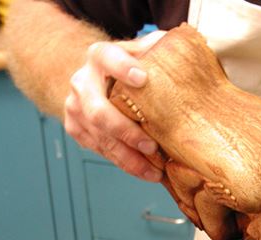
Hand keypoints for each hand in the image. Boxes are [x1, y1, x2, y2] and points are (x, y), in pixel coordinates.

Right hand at [64, 31, 165, 180]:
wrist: (95, 77)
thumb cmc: (128, 66)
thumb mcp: (142, 50)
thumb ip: (158, 48)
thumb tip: (184, 51)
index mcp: (100, 57)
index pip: (107, 58)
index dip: (122, 68)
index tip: (142, 78)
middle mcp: (83, 82)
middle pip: (99, 112)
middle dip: (127, 133)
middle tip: (152, 147)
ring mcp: (76, 107)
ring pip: (101, 138)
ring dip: (129, 159)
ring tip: (154, 171)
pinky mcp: (76, 128)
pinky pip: (101, 150)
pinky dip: (124, 164)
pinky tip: (145, 171)